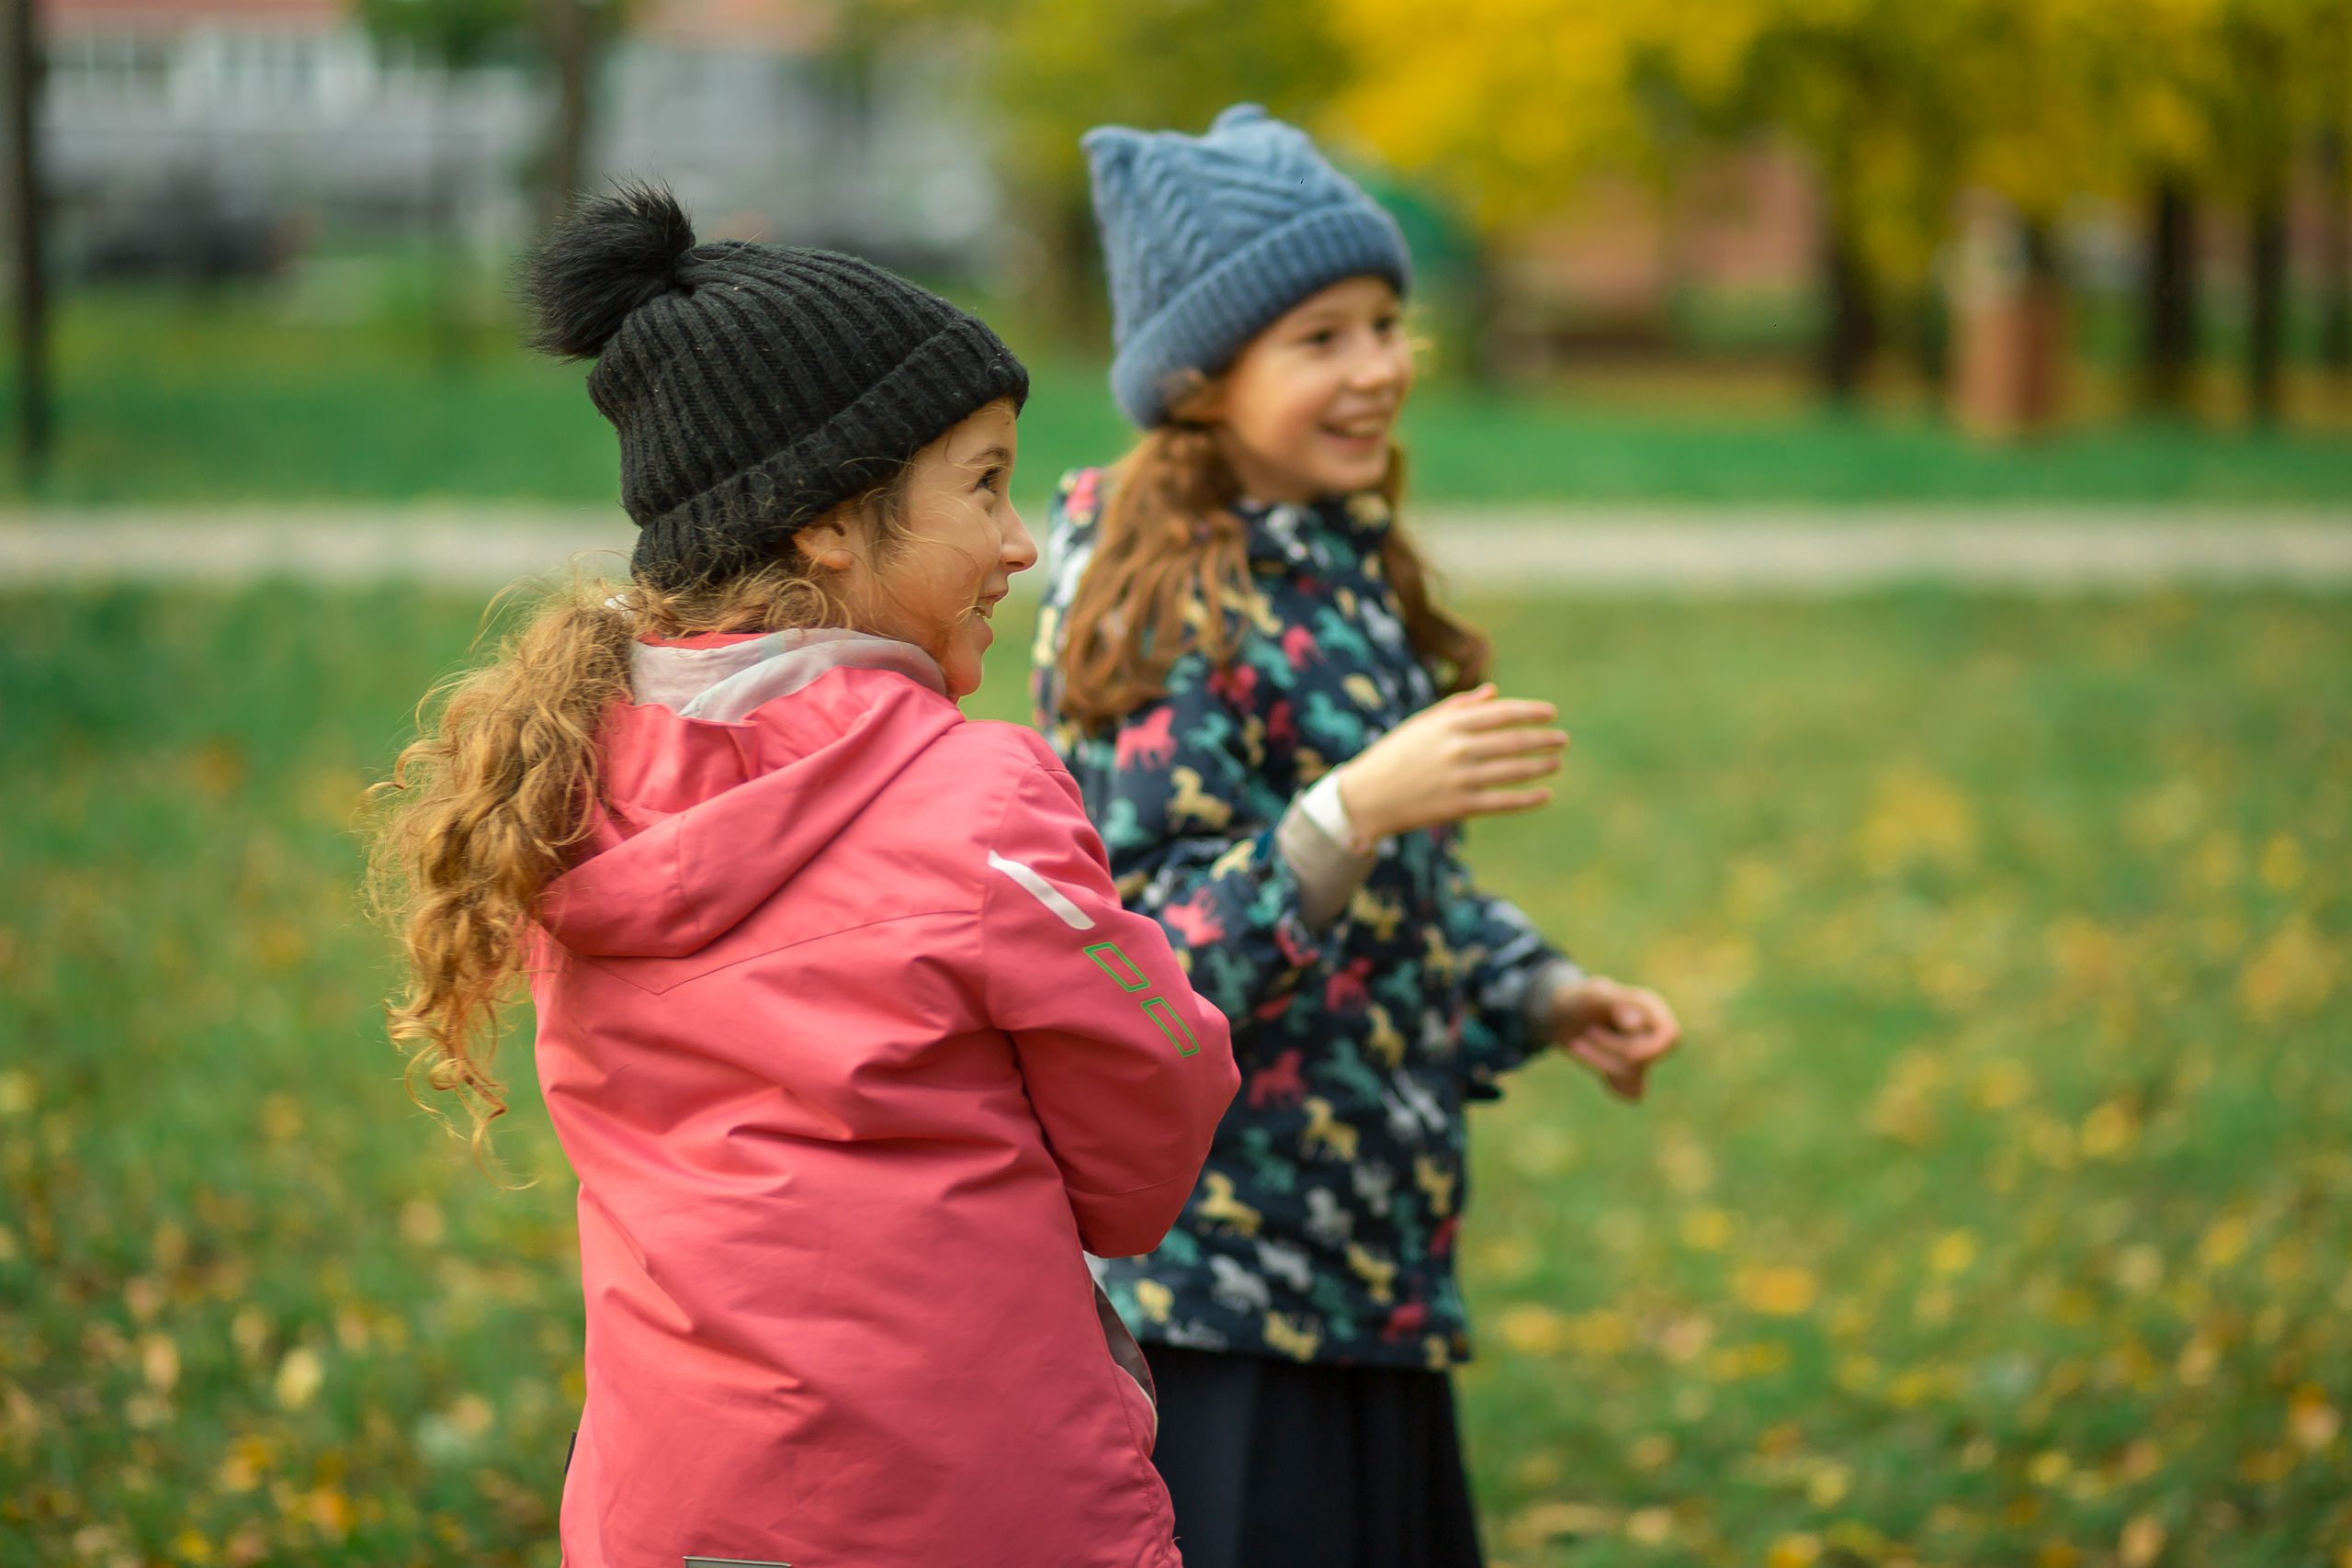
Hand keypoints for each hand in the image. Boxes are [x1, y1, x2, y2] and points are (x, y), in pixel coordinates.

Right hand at [1336, 684, 1567, 841]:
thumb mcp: (1421, 724)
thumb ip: (1458, 707)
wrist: (1366, 797)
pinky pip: (1504, 802)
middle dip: (1543, 739)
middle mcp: (1458, 748)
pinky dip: (1529, 799)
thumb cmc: (1394, 756)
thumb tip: (1495, 694)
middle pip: (1514, 741)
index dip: (1531, 712)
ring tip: (1557, 763)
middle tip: (1562, 739)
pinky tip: (1546, 794)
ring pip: (1514, 770)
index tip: (1551, 714)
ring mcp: (1460, 778)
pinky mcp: (1460, 806)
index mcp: (1449, 723)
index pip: (1503, 713)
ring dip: (1541, 766)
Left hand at [1550, 976, 1679, 1101]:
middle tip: (1588, 1031)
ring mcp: (1644, 1053)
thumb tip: (1635, 1025)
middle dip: (1612, 1049)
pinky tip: (1588, 1056)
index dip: (1651, 1049)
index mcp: (1651, 1008)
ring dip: (1601, 1060)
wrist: (1563, 1013)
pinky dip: (1606, 1078)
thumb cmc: (1580, 998)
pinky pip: (1630, 1092)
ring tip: (1578, 1041)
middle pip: (1647, 1057)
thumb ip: (1615, 1004)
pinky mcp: (1631, 1072)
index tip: (1625, 1051)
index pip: (1670, 1035)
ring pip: (1633, 1074)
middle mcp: (1652, 1031)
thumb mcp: (1592, 995)